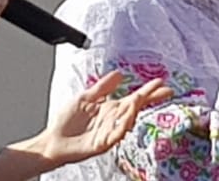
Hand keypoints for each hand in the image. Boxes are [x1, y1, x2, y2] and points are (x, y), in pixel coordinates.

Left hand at [39, 71, 172, 164]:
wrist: (54, 140)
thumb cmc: (67, 121)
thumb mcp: (85, 97)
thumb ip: (102, 87)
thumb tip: (119, 74)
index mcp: (111, 108)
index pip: (134, 97)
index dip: (148, 90)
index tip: (161, 82)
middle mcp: (113, 120)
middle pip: (136, 107)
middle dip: (150, 99)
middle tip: (165, 91)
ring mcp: (109, 132)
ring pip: (127, 120)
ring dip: (134, 109)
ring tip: (139, 98)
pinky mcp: (102, 143)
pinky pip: (115, 135)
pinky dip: (122, 127)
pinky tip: (126, 119)